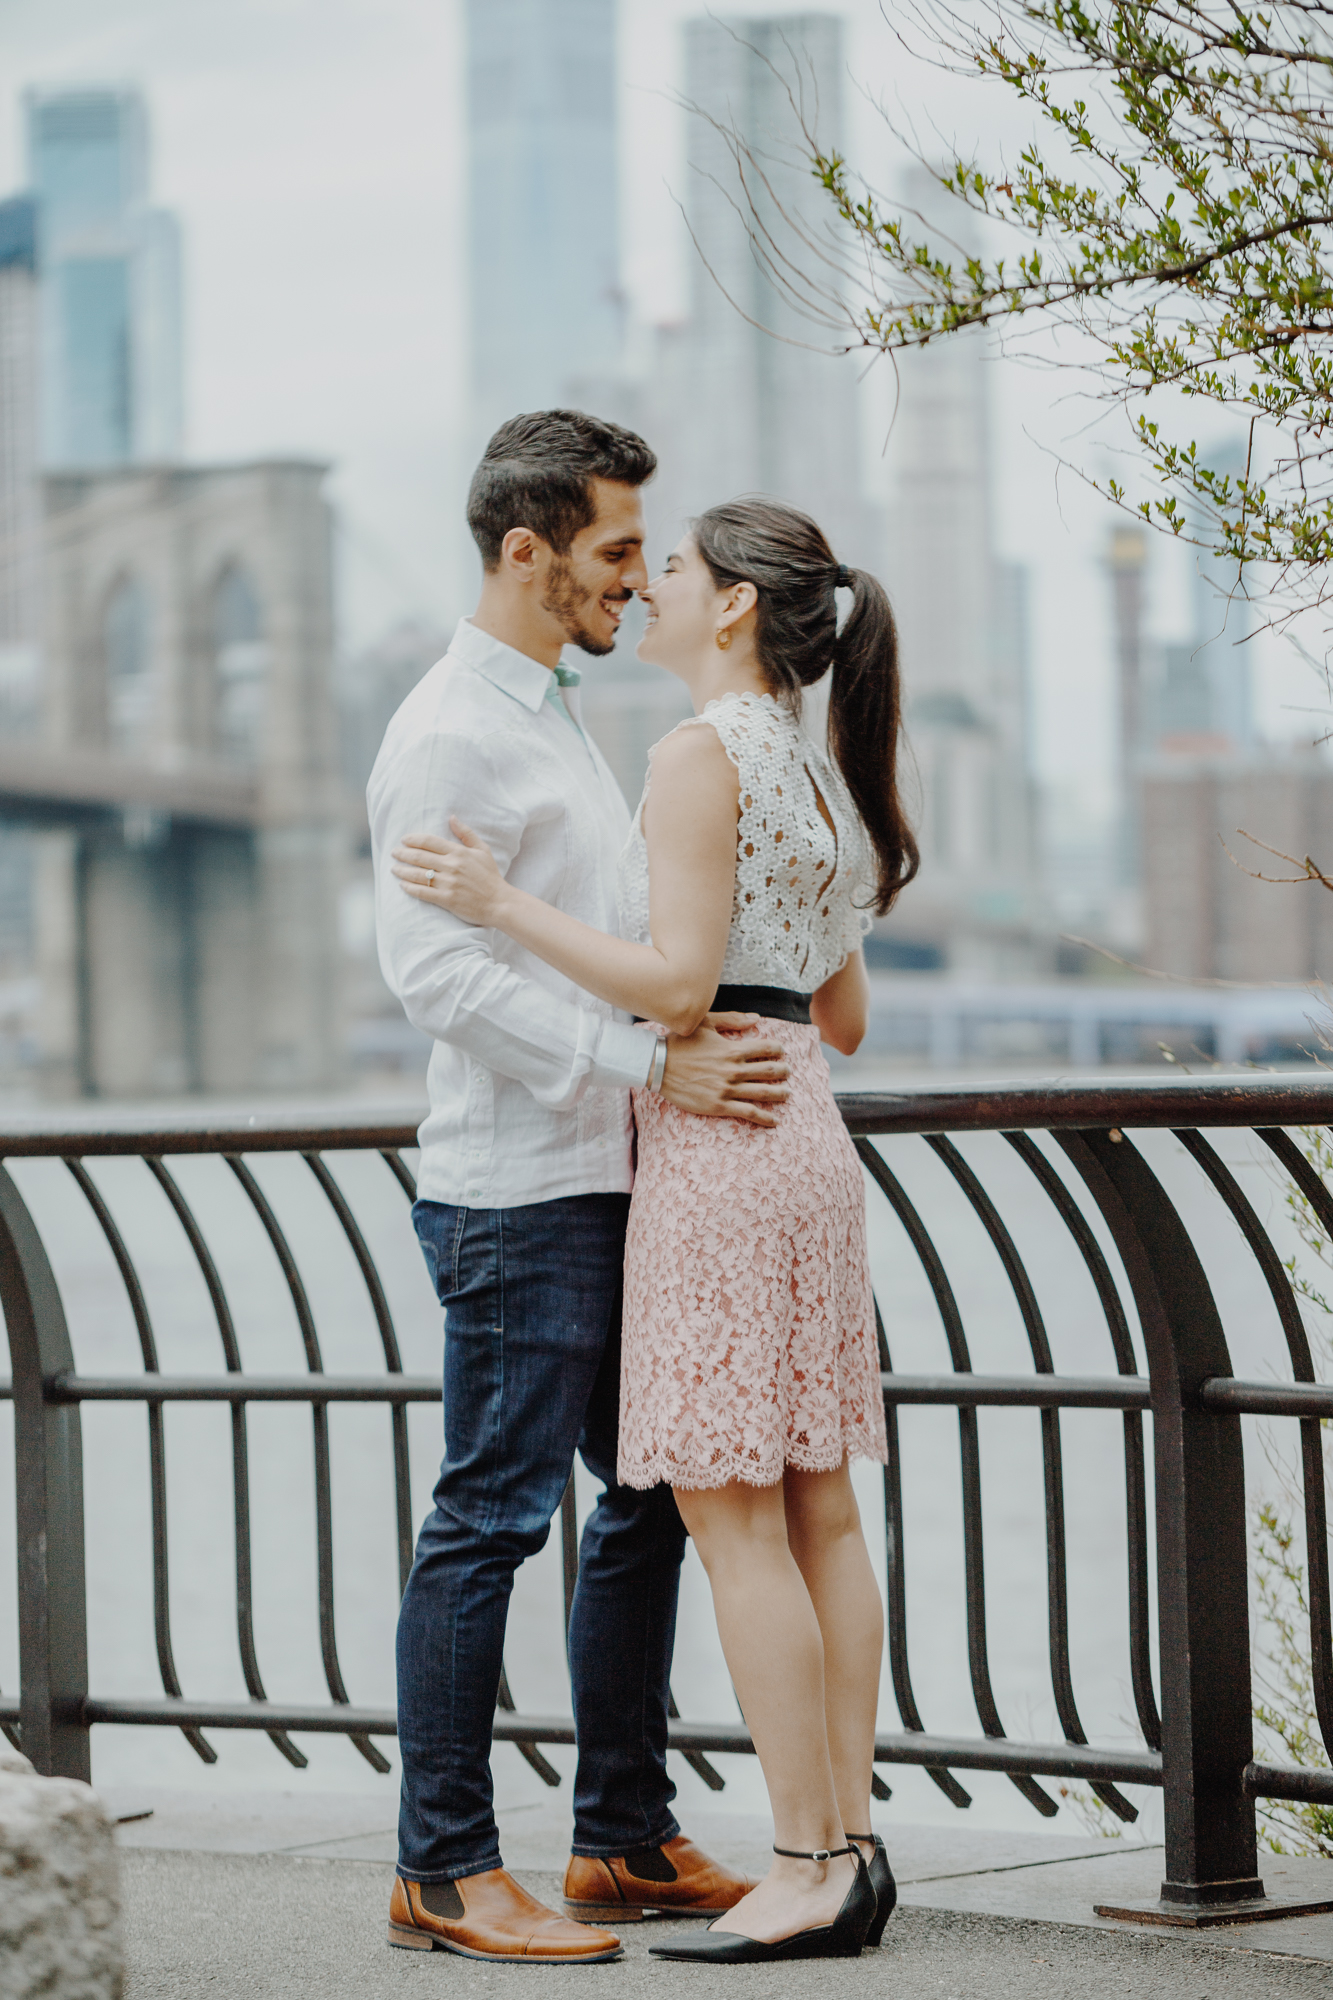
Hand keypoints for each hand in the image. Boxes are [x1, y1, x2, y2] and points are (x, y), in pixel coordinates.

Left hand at [392, 820, 506, 925]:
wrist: (499, 902)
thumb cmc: (491, 876)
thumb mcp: (483, 850)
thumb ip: (466, 833)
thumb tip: (452, 818)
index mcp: (459, 852)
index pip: (430, 841)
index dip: (413, 839)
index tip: (404, 840)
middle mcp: (452, 866)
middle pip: (420, 856)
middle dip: (403, 854)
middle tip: (394, 853)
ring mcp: (448, 883)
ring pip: (418, 874)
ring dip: (402, 871)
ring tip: (394, 869)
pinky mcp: (447, 899)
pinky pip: (423, 892)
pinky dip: (410, 888)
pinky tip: (402, 885)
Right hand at [659, 1013, 789, 1125]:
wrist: (658, 1066)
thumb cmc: (680, 1042)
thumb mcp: (706, 1023)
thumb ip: (732, 1020)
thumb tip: (756, 1019)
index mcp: (733, 1049)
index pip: (766, 1049)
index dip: (778, 1050)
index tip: (781, 1052)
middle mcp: (734, 1070)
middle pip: (769, 1071)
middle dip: (782, 1071)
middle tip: (787, 1072)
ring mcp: (728, 1089)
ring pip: (763, 1093)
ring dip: (779, 1094)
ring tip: (787, 1094)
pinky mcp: (719, 1105)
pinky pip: (748, 1112)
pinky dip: (765, 1117)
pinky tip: (775, 1120)